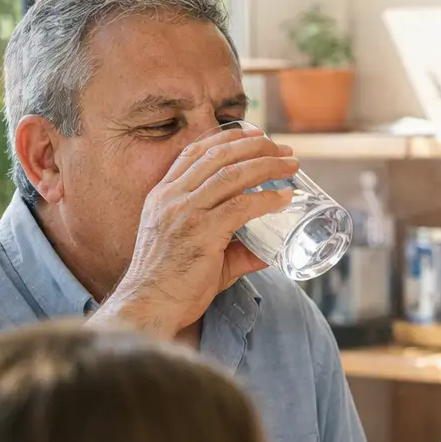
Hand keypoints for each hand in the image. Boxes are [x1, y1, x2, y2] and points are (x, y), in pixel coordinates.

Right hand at [95, 127, 300, 336]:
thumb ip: (233, 250)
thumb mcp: (199, 254)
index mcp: (162, 196)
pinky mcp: (201, 233)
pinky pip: (240, 207)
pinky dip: (266, 199)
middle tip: (283, 150)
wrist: (148, 306)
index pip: (194, 153)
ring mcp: (184, 213)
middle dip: (254, 147)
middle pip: (218, 157)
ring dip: (266, 166)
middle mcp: (171, 198)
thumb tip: (267, 252)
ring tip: (291, 165)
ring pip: (231, 175)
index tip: (254, 135)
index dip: (226, 140)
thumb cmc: (172, 284)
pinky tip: (284, 198)